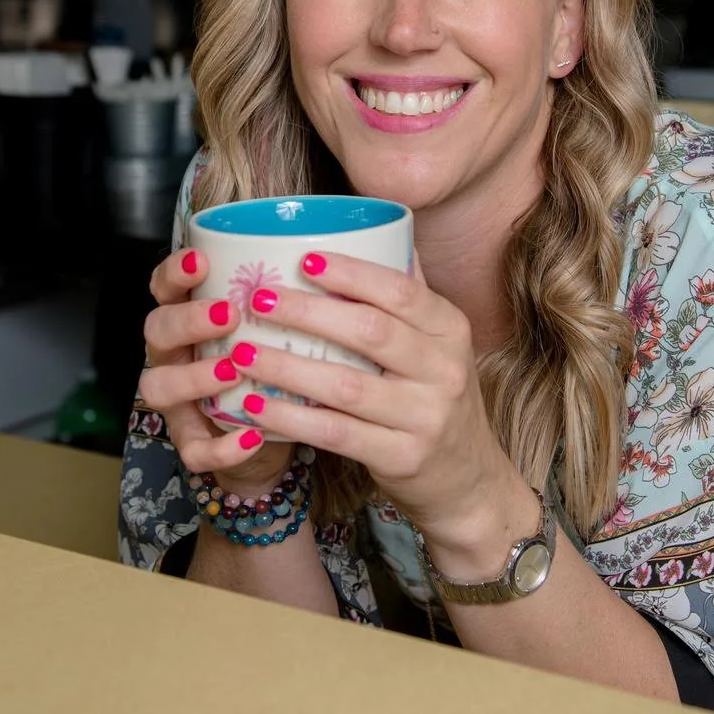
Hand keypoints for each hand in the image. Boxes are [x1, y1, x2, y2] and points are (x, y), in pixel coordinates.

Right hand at [136, 248, 294, 495]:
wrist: (275, 436)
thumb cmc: (277, 366)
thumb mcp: (278, 328)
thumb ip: (288, 299)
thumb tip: (335, 261)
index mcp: (191, 319)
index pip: (166, 286)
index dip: (175, 272)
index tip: (202, 259)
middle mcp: (175, 355)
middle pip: (158, 329)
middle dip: (189, 319)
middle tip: (230, 314)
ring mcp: (178, 401)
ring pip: (159, 386)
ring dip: (194, 377)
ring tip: (233, 371)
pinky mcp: (193, 443)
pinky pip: (193, 448)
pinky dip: (221, 445)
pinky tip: (252, 436)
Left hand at [232, 251, 523, 556]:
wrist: (471, 481)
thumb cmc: (438, 401)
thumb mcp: (440, 347)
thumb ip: (410, 297)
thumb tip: (380, 231)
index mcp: (450, 330)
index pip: (401, 291)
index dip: (351, 273)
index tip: (304, 259)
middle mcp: (445, 370)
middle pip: (370, 331)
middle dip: (308, 312)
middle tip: (257, 300)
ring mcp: (425, 417)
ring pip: (346, 385)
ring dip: (287, 367)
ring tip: (242, 353)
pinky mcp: (403, 458)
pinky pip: (336, 433)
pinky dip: (290, 418)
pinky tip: (254, 407)